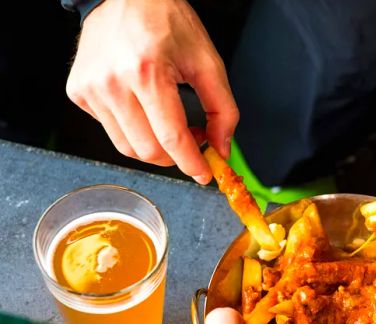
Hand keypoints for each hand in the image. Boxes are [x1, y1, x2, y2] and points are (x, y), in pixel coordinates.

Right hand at [66, 0, 238, 183]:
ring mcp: (90, 89)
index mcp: (147, 72)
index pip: (171, 138)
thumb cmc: (168, 22)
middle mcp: (112, 83)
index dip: (191, 163)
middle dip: (175, 156)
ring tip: (168, 121)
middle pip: (148, 151)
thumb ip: (222, 110)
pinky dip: (132, 129)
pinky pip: (110, 130)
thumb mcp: (208, 61)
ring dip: (154, 146)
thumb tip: (221, 149)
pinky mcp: (78, 92)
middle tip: (191, 139)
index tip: (204, 174)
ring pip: (127, 147)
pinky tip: (142, 106)